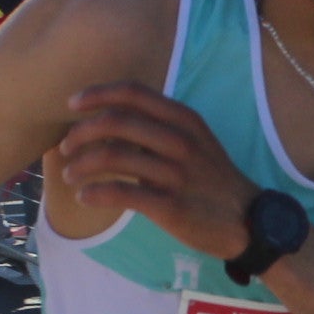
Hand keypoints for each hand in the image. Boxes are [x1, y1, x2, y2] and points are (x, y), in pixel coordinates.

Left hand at [55, 81, 258, 259]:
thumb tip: (110, 119)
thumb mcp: (195, 140)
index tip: (72, 104)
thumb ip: (159, 126)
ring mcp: (176, 173)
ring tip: (69, 176)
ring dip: (80, 165)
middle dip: (80, 132)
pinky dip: (94, 193)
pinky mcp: (170, 206)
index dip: (97, 94)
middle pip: (115, 121)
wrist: (247, 221)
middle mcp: (180, 141)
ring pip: (112, 157)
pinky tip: (84, 197)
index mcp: (184, 119)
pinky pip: (121, 193)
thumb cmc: (211, 179)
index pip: (133, 93)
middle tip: (66, 147)